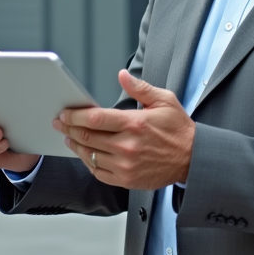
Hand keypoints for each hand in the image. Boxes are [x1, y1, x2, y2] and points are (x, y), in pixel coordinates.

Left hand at [55, 69, 193, 189]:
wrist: (193, 158)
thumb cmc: (178, 129)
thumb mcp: (164, 100)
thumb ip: (140, 88)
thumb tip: (122, 75)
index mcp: (135, 123)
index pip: (95, 119)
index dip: (75, 115)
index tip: (65, 113)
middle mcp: (127, 146)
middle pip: (87, 137)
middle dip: (68, 128)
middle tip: (59, 123)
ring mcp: (126, 165)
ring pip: (90, 155)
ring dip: (75, 145)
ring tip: (69, 137)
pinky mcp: (127, 179)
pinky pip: (98, 172)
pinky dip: (88, 163)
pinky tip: (86, 154)